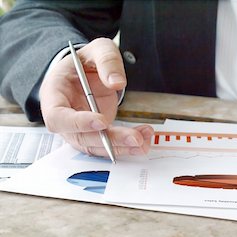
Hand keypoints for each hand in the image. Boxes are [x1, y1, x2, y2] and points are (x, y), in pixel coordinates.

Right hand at [39, 38, 152, 156]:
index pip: (58, 116)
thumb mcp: (97, 50)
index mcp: (54, 95)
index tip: (102, 121)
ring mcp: (79, 130)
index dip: (78, 123)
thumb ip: (107, 61)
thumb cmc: (85, 62)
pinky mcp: (95, 135)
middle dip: (110, 140)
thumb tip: (117, 82)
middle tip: (135, 138)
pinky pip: (107, 146)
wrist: (86, 72)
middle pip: (82, 137)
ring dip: (121, 147)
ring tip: (144, 141)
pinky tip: (143, 140)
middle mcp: (64, 118)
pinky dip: (126, 146)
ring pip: (96, 147)